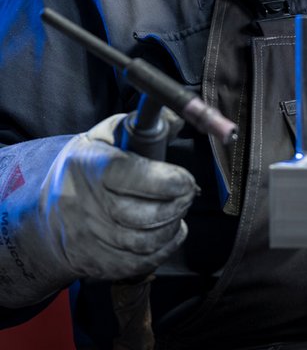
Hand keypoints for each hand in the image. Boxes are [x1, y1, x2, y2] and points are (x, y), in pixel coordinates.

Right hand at [31, 114, 196, 284]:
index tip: (186, 179)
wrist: (45, 216)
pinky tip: (172, 232)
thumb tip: (179, 117)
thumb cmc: (85, 169)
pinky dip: (164, 250)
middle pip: (142, 214)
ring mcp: (88, 238)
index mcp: (89, 167)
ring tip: (179, 210)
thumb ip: (141, 124)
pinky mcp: (95, 263)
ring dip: (172, 226)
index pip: (130, 176)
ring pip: (144, 241)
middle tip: (189, 193)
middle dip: (177, 204)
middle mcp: (85, 205)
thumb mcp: (104, 136)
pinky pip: (138, 263)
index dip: (167, 180)